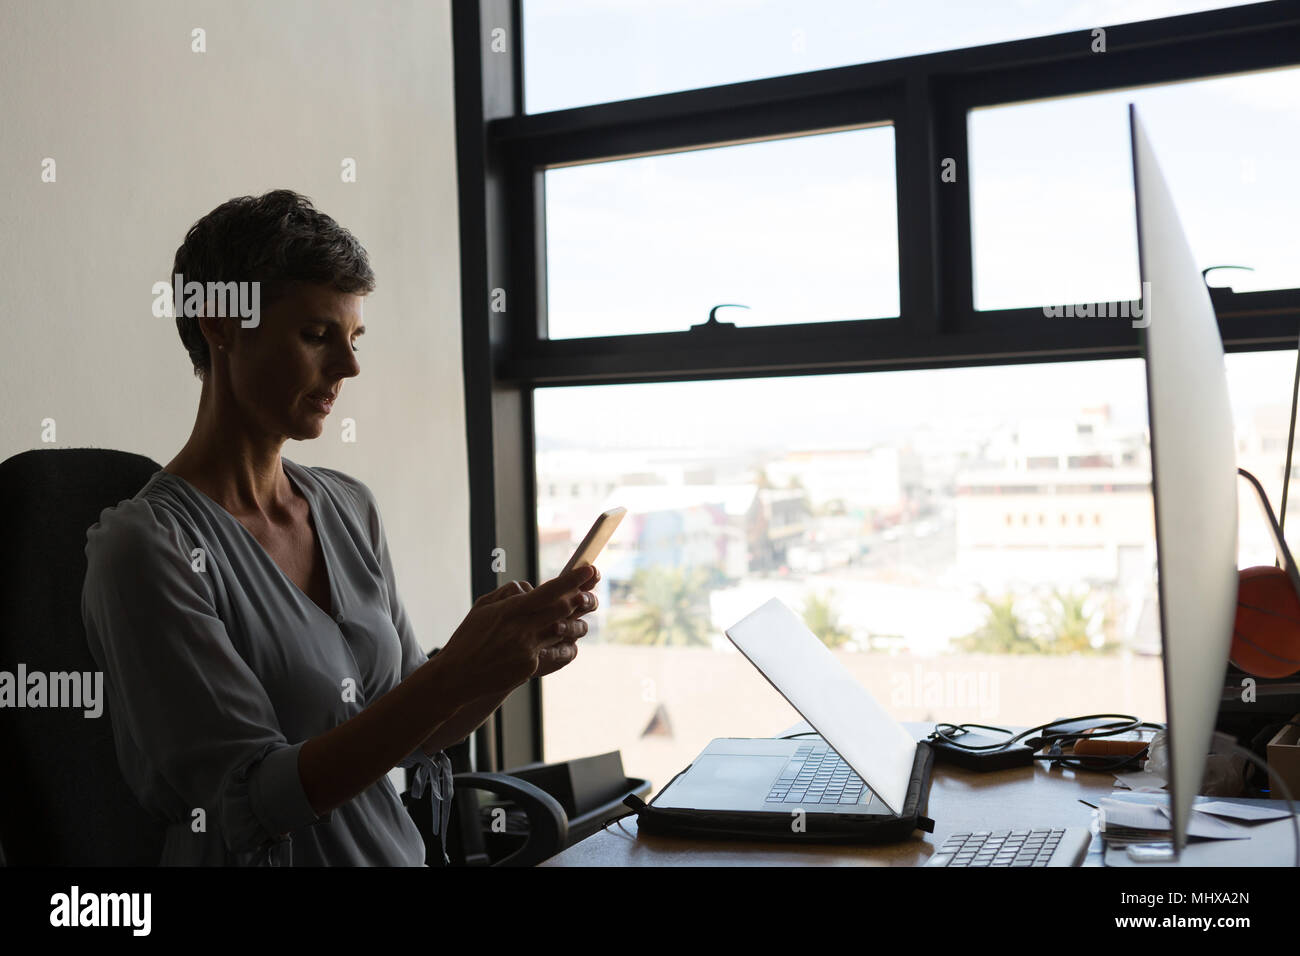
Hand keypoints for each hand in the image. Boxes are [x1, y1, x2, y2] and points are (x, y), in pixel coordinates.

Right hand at [438, 565, 599, 698]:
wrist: (457, 675)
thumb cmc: (468, 637)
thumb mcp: (483, 606)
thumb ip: (510, 593)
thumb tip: (532, 588)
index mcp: (510, 610)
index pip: (548, 592)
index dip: (572, 580)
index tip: (587, 570)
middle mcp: (521, 629)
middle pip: (562, 610)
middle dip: (579, 599)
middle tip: (589, 592)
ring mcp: (527, 650)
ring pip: (562, 631)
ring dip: (574, 623)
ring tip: (577, 619)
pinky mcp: (530, 667)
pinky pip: (554, 652)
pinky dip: (562, 644)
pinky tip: (564, 641)